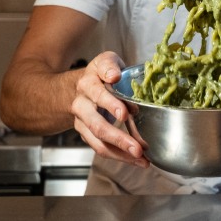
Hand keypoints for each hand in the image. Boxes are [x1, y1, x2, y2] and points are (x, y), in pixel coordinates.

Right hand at [70, 51, 149, 167]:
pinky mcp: (86, 134)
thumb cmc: (100, 73)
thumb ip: (110, 67)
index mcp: (87, 83)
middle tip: (137, 148)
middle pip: (97, 124)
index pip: (98, 93)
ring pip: (98, 141)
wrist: (79, 86)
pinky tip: (137, 160)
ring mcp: (82, 122)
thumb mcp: (106, 61)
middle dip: (118, 138)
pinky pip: (101, 148)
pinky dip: (120, 156)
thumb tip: (114, 76)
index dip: (111, 104)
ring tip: (141, 159)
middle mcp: (81, 104)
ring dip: (120, 153)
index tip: (125, 113)